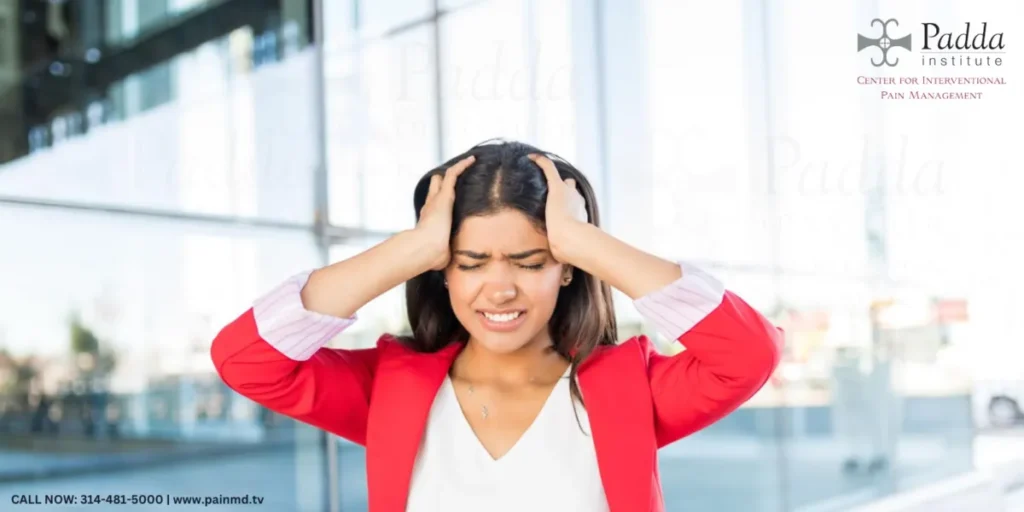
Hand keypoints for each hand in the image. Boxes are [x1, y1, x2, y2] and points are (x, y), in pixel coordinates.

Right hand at [415, 155, 474, 270]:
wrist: (425, 248)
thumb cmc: (431, 255)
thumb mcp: (440, 256)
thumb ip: (444, 256)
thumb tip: (445, 266)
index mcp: (430, 220)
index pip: (433, 206)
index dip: (437, 199)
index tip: (442, 195)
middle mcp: (431, 206)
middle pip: (436, 188)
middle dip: (441, 182)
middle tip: (448, 175)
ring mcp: (437, 199)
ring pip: (446, 178)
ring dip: (457, 170)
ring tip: (468, 162)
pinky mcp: (443, 193)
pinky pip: (453, 174)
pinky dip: (462, 166)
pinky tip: (472, 159)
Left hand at [530, 154, 588, 263]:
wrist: (571, 240)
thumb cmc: (570, 248)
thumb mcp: (566, 251)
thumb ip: (562, 253)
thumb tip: (561, 269)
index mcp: (580, 214)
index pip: (575, 204)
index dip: (569, 204)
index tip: (561, 206)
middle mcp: (576, 200)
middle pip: (571, 188)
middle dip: (564, 189)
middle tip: (553, 188)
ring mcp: (568, 192)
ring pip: (561, 179)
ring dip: (551, 176)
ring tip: (538, 170)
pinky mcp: (558, 187)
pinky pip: (549, 168)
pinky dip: (541, 161)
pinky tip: (530, 157)